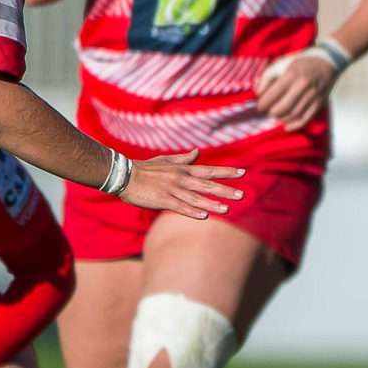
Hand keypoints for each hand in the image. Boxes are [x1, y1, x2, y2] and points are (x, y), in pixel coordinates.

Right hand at [120, 154, 245, 218]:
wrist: (124, 175)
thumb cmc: (145, 169)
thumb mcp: (166, 160)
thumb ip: (183, 159)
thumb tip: (197, 152)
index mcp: (184, 169)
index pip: (210, 170)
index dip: (226, 172)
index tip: (242, 172)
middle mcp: (181, 179)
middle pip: (207, 185)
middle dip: (225, 190)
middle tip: (241, 195)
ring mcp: (172, 190)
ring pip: (196, 198)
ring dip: (212, 204)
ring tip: (227, 209)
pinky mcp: (162, 200)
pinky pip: (180, 207)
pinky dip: (192, 211)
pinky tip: (204, 216)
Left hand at [255, 52, 338, 130]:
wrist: (327, 63)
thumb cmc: (301, 63)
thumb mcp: (281, 64)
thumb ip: (268, 77)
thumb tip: (259, 93)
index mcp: (292, 75)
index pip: (273, 94)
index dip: (263, 103)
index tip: (259, 106)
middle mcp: (302, 86)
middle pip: (283, 107)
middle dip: (272, 112)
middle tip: (268, 111)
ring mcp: (312, 96)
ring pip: (293, 114)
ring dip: (282, 118)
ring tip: (277, 115)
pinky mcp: (319, 103)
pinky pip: (306, 119)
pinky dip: (295, 125)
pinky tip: (287, 126)